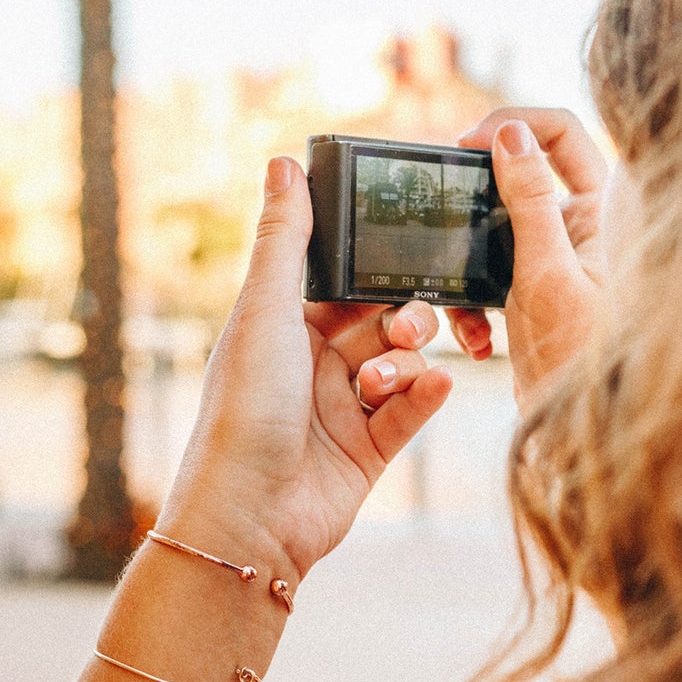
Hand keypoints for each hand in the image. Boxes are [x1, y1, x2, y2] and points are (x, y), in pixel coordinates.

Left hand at [156, 157, 451, 582]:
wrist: (250, 519)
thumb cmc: (243, 410)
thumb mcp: (265, 313)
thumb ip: (286, 240)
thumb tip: (283, 163)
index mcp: (283, 327)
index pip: (344, 282)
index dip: (378, 266)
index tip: (413, 245)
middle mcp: (313, 364)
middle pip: (382, 320)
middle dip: (404, 317)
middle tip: (408, 324)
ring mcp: (344, 407)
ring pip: (402, 362)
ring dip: (405, 363)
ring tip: (383, 381)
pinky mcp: (370, 449)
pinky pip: (413, 409)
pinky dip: (425, 395)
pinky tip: (437, 388)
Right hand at [452, 108, 608, 410]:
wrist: (584, 441)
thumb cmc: (584, 363)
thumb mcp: (547, 275)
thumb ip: (530, 201)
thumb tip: (509, 134)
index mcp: (606, 210)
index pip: (562, 132)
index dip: (513, 124)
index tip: (466, 145)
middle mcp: (587, 228)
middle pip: (525, 172)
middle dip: (479, 188)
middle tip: (445, 196)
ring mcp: (561, 260)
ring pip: (500, 225)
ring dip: (469, 251)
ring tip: (452, 287)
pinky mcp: (537, 292)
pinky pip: (493, 271)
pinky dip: (473, 297)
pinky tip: (474, 336)